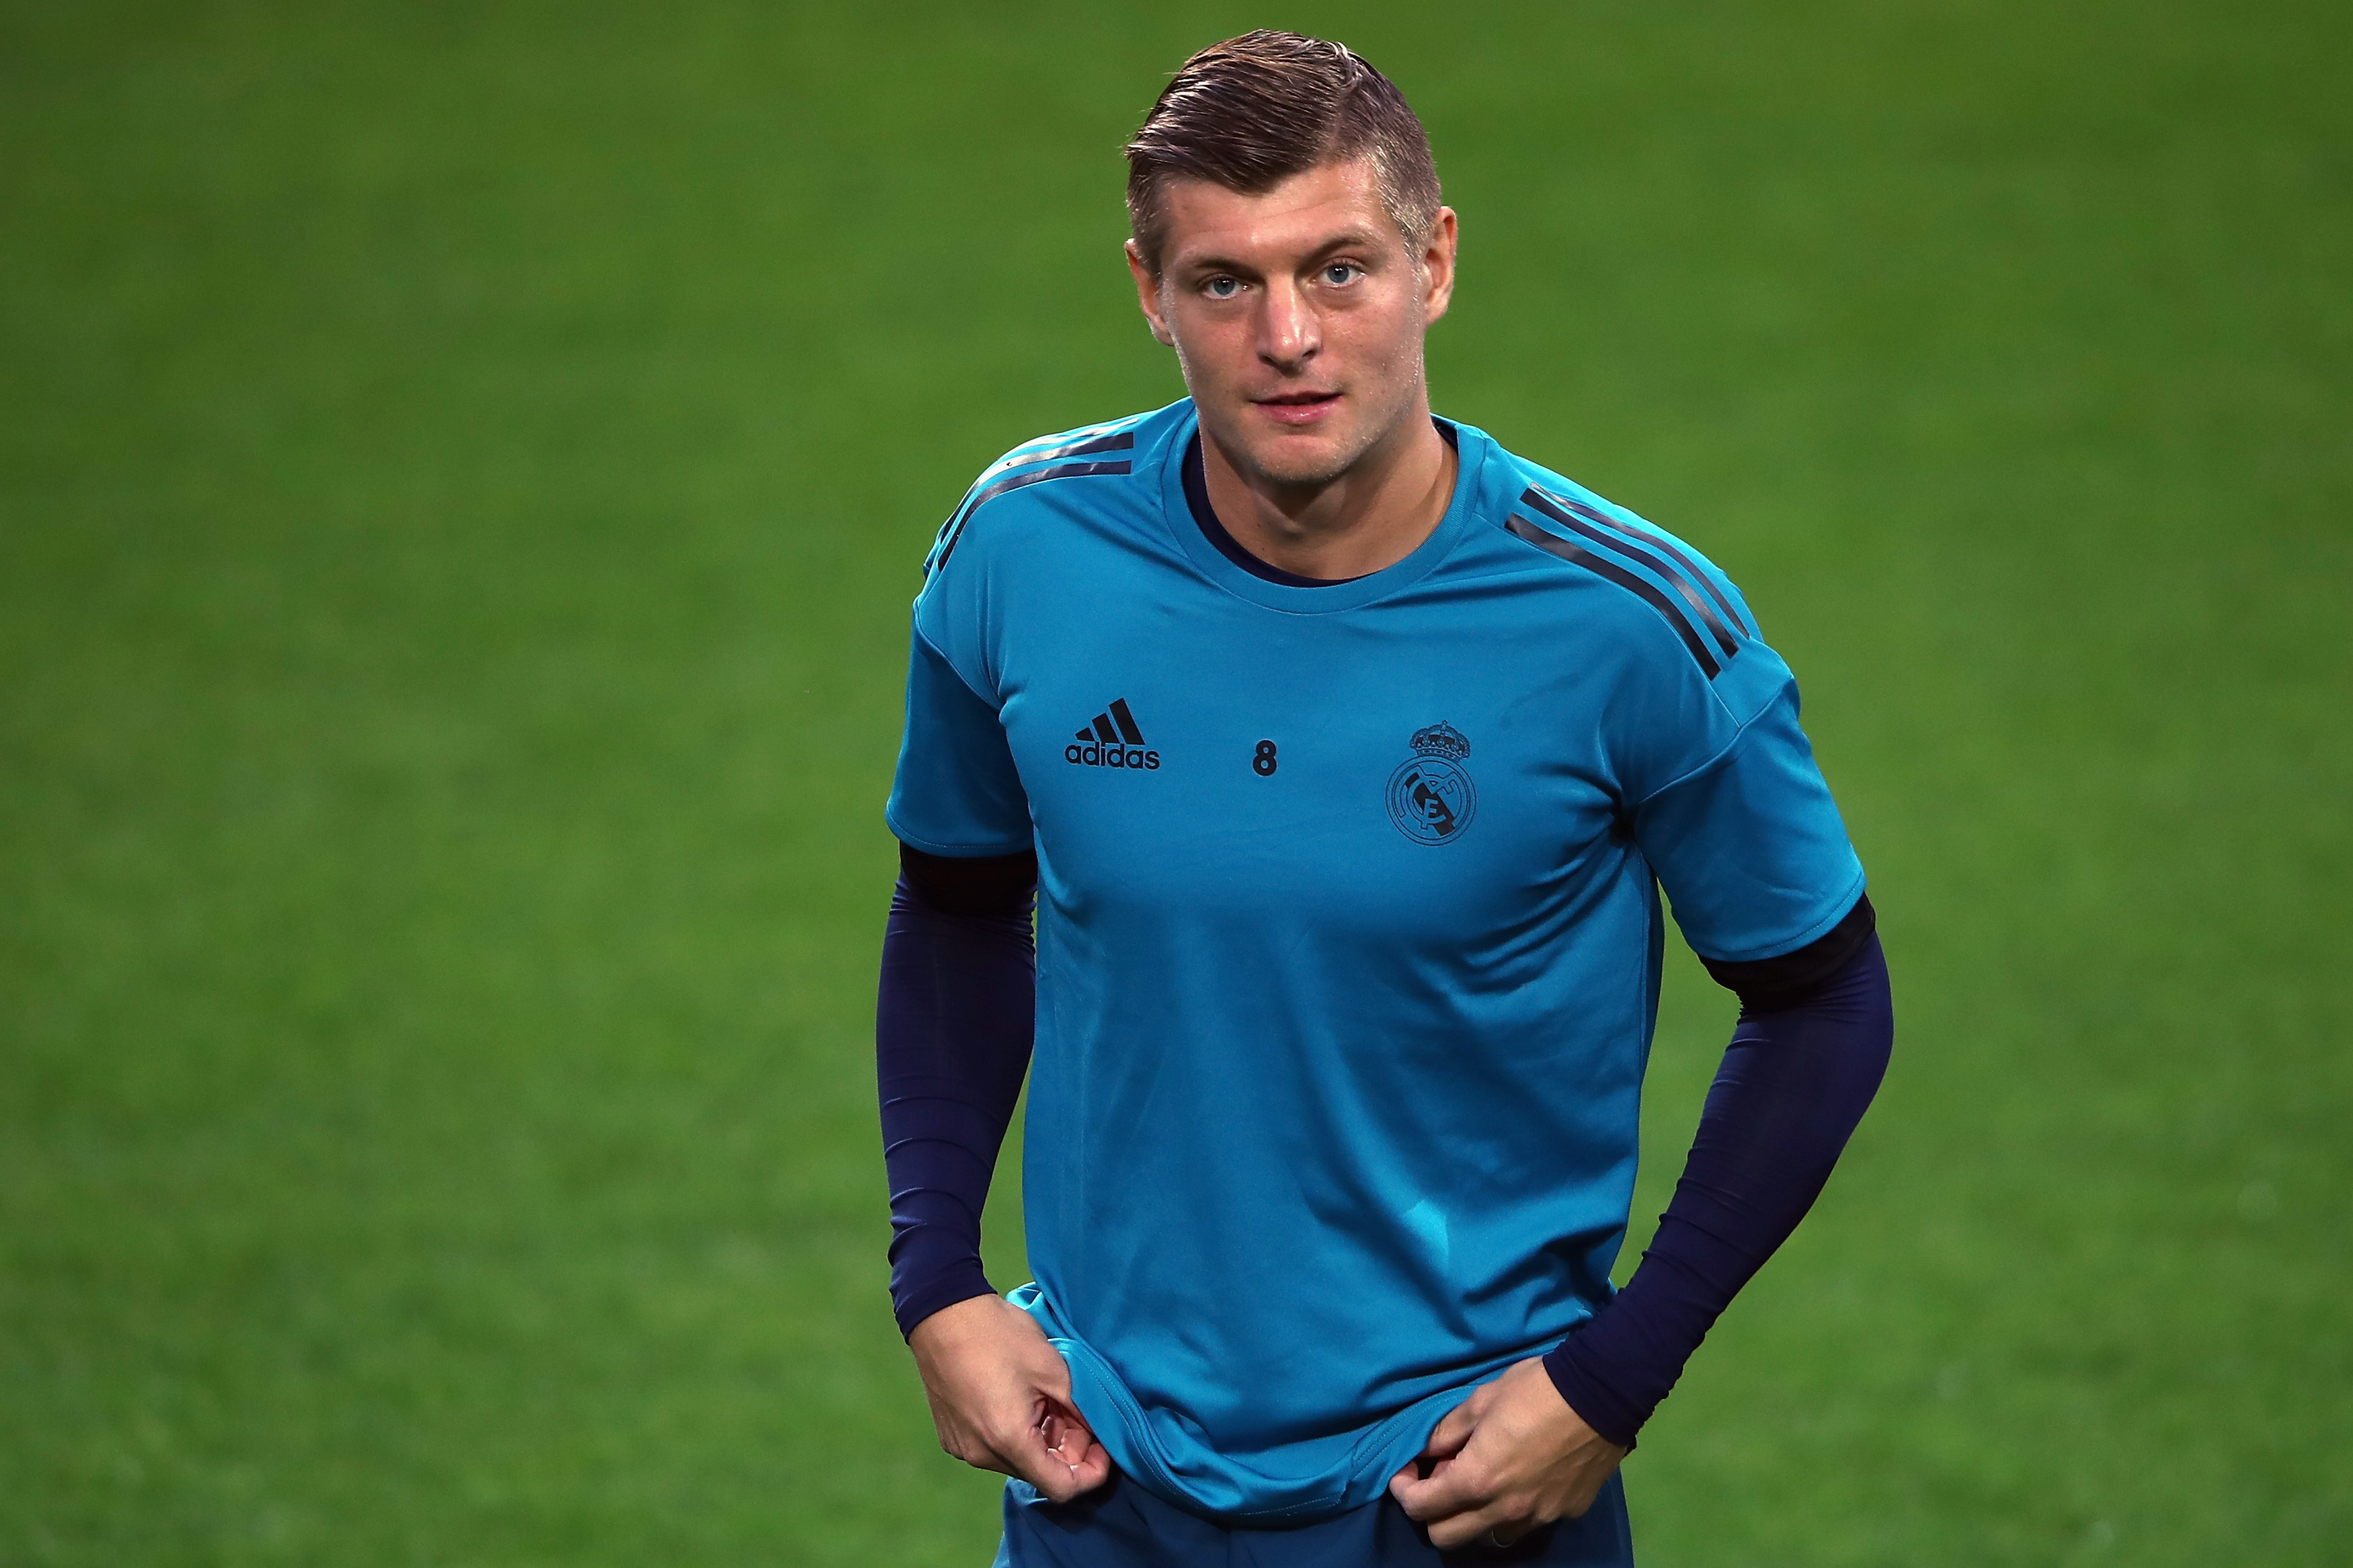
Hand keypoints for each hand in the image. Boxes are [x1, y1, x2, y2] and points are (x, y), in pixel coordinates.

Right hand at [907, 1294, 1112, 1501]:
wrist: (943, 1313)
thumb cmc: (999, 1335)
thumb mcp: (1053, 1368)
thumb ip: (1081, 1409)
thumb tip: (1100, 1431)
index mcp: (1008, 1440)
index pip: (1060, 1487)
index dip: (1090, 1473)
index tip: (1103, 1448)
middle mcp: (982, 1454)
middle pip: (1039, 1473)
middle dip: (1068, 1450)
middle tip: (1079, 1413)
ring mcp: (963, 1447)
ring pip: (1017, 1460)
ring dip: (1042, 1440)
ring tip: (1049, 1400)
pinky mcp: (953, 1436)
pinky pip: (994, 1448)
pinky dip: (1016, 1434)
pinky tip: (1022, 1400)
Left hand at [1387, 1356, 1627, 1549]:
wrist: (1601, 1394)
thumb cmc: (1535, 1390)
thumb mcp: (1480, 1401)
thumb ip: (1447, 1432)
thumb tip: (1426, 1451)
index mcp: (1477, 1480)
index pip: (1421, 1507)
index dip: (1404, 1490)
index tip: (1406, 1471)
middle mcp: (1504, 1511)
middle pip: (1446, 1537)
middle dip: (1432, 1512)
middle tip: (1440, 1478)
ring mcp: (1537, 1518)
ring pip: (1487, 1536)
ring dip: (1473, 1516)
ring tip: (1482, 1481)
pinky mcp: (1564, 1514)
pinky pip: (1525, 1525)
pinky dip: (1510, 1511)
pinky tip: (1519, 1480)